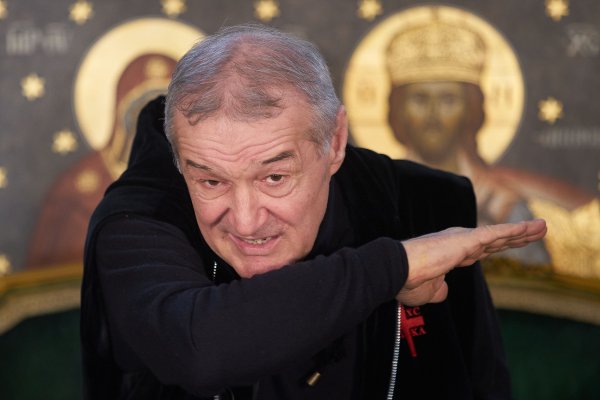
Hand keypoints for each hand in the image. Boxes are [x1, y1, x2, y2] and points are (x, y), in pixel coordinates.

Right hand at [396, 219, 546, 305]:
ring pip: (499, 234)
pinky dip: (513, 230)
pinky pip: (495, 234)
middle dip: (516, 236)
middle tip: (537, 230)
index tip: (513, 243)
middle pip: (495, 240)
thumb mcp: (428, 291)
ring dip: (522, 231)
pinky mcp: (465, 240)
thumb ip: (439, 289)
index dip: (499, 246)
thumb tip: (444, 290)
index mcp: (450, 253)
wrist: (397, 271)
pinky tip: (529, 228)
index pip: (481, 249)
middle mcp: (458, 242)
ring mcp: (462, 239)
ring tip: (543, 227)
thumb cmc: (408, 280)